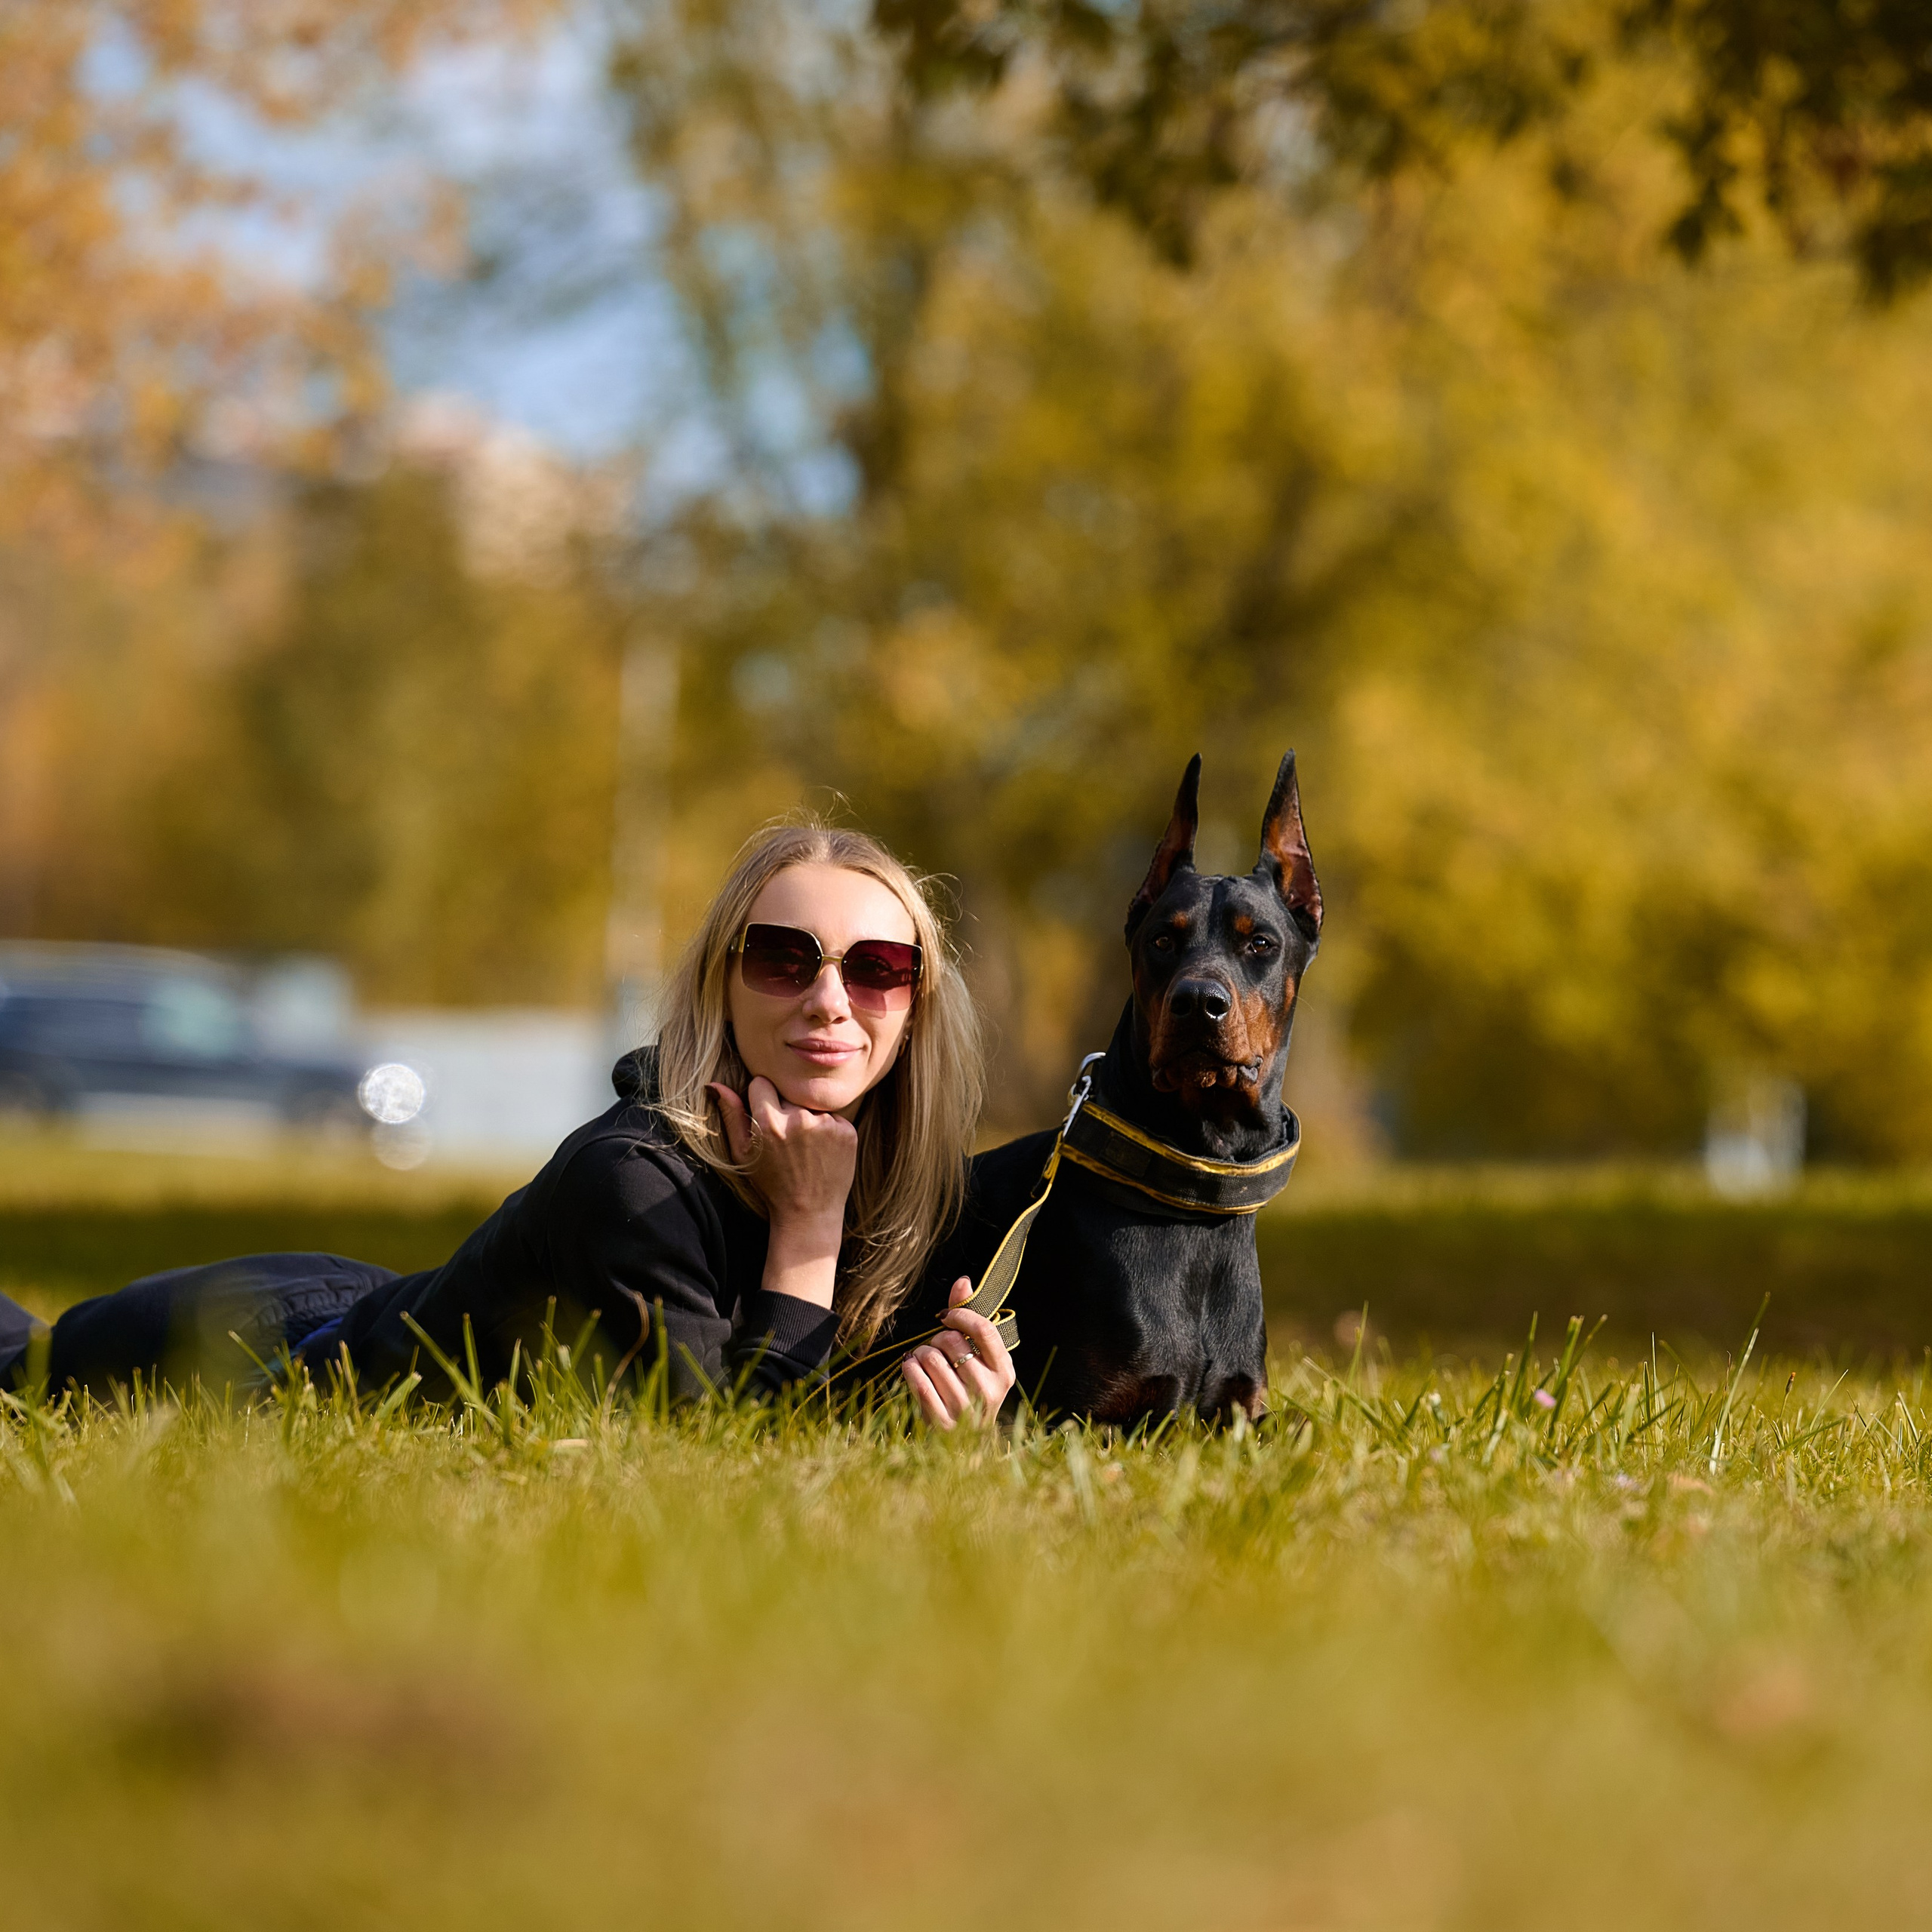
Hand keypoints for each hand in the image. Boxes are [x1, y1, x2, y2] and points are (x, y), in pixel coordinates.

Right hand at [710, 1076, 857, 1309]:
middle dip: (785, 1109)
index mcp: (768, 1123)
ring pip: (811, 1105)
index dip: (761, 1099)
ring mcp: (826, 1125)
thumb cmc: (771, 1184)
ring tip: (805, 1149)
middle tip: (787, 1140)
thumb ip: (731, 1116)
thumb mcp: (742, 1153)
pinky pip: (833, 1117)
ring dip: (808, 1119)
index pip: (761, 1083)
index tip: (765, 1120)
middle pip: (788, 1093)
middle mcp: (799, 1119)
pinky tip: (822, 1152)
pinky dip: (828, 1130)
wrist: (809, 1214)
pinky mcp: (847, 1132)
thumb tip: (715, 1085)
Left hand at [901, 1277, 1015, 1429]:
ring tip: (923, 1360)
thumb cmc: (970, 1390)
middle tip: (935, 1347)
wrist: (964, 1443)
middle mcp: (989, 1390)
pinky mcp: (942, 1423)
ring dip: (919, 1353)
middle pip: (951, 1341)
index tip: (946, 1316)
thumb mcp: (978, 1358)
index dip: (960, 1315)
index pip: (983, 1329)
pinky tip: (911, 1368)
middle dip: (936, 1338)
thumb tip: (963, 1281)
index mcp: (1004, 1371)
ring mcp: (966, 1409)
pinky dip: (909, 1369)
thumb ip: (969, 1320)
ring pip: (931, 1359)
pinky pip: (917, 1381)